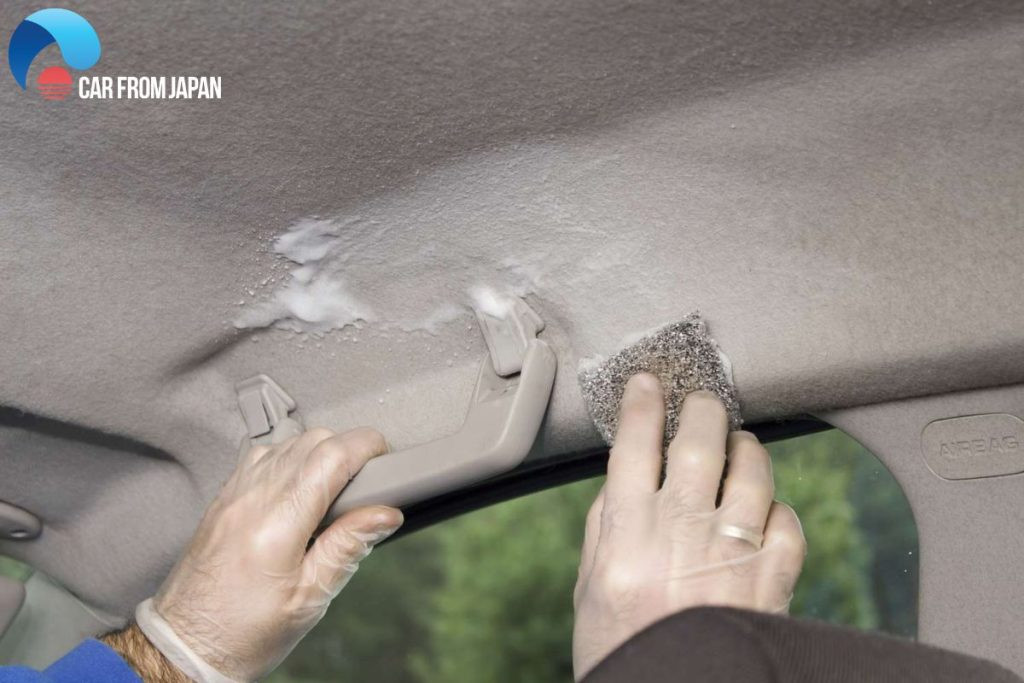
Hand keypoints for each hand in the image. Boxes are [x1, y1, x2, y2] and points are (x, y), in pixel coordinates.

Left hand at [148, 427, 402, 681]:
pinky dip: (290, 459)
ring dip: (318, 452)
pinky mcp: (223, 498)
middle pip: (312, 440)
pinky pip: (262, 456)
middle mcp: (252, 499)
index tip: (384, 460)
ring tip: (333, 490)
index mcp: (277, 524)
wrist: (185, 647)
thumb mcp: (309, 599)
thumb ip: (348, 548)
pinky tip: (298, 488)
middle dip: (348, 449)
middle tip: (366, 482)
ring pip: (287, 442)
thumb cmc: (241, 633)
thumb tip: (384, 514)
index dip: (366, 447)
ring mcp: (233, 494)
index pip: (331, 455)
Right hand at [572, 374, 805, 679]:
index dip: (641, 404)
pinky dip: (776, 508)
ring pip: (750, 470)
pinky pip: (786, 520)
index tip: (646, 381)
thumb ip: (607, 527)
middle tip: (702, 402)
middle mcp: (680, 535)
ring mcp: (732, 555)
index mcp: (627, 536)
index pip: (634, 446)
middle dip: (702, 409)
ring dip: (745, 447)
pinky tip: (762, 513)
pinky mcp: (773, 580)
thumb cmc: (626, 651)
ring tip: (739, 445)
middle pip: (698, 444)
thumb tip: (626, 473)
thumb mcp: (591, 589)